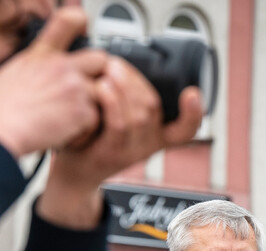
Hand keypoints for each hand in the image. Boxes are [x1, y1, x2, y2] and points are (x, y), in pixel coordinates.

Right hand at [0, 8, 107, 157]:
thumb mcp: (4, 74)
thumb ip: (23, 68)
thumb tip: (20, 72)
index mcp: (41, 55)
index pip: (68, 21)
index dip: (80, 22)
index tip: (83, 30)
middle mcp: (61, 66)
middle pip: (101, 58)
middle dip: (100, 74)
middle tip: (89, 91)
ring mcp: (74, 87)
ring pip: (105, 91)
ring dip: (95, 107)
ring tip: (77, 121)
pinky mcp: (82, 111)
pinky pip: (99, 118)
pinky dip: (87, 132)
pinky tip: (71, 136)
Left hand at [36, 59, 203, 229]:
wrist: (71, 173)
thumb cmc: (92, 139)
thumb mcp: (119, 121)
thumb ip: (128, 100)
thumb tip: (122, 64)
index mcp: (156, 138)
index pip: (185, 130)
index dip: (194, 113)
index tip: (193, 93)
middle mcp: (147, 147)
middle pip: (154, 108)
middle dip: (136, 80)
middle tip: (115, 63)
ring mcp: (130, 152)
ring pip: (139, 115)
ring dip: (124, 87)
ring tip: (108, 69)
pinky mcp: (110, 154)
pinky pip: (118, 125)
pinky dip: (112, 102)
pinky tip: (100, 87)